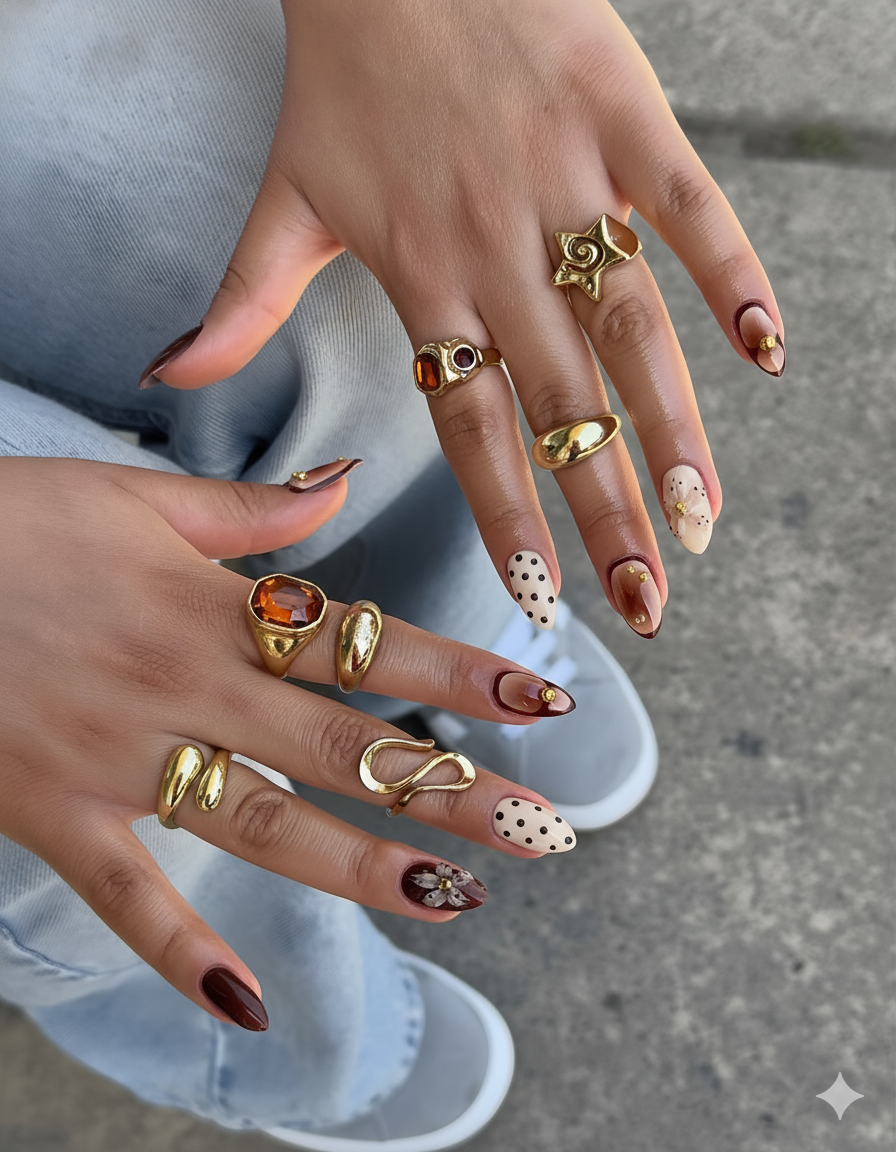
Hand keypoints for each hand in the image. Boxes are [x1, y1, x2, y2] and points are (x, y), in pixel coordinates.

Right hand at [0, 457, 574, 1026]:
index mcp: (211, 610)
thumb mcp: (133, 496)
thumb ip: (250, 510)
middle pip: (340, 745)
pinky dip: (183, 953)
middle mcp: (185, 689)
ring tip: (455, 898)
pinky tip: (249, 1006)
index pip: (363, 644)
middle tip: (542, 827)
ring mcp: (122, 761)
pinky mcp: (56, 816)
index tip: (542, 697)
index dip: (458, 669)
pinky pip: (127, 896)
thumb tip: (345, 487)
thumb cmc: (11, 525)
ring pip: (262, 823)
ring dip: (363, 867)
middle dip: (446, 787)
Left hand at [148, 0, 784, 634]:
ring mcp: (564, 186)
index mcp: (422, 280)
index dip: (509, 516)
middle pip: (560, 408)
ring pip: (627, 329)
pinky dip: (730, 273)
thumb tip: (168, 381)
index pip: (470, 428)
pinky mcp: (619, 117)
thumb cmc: (343, 77)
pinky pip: (684, 205)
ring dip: (671, 431)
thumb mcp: (284, 198)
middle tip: (647, 606)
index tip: (544, 599)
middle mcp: (495, 252)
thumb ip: (239, 303)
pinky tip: (767, 353)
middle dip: (605, 514)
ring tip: (699, 521)